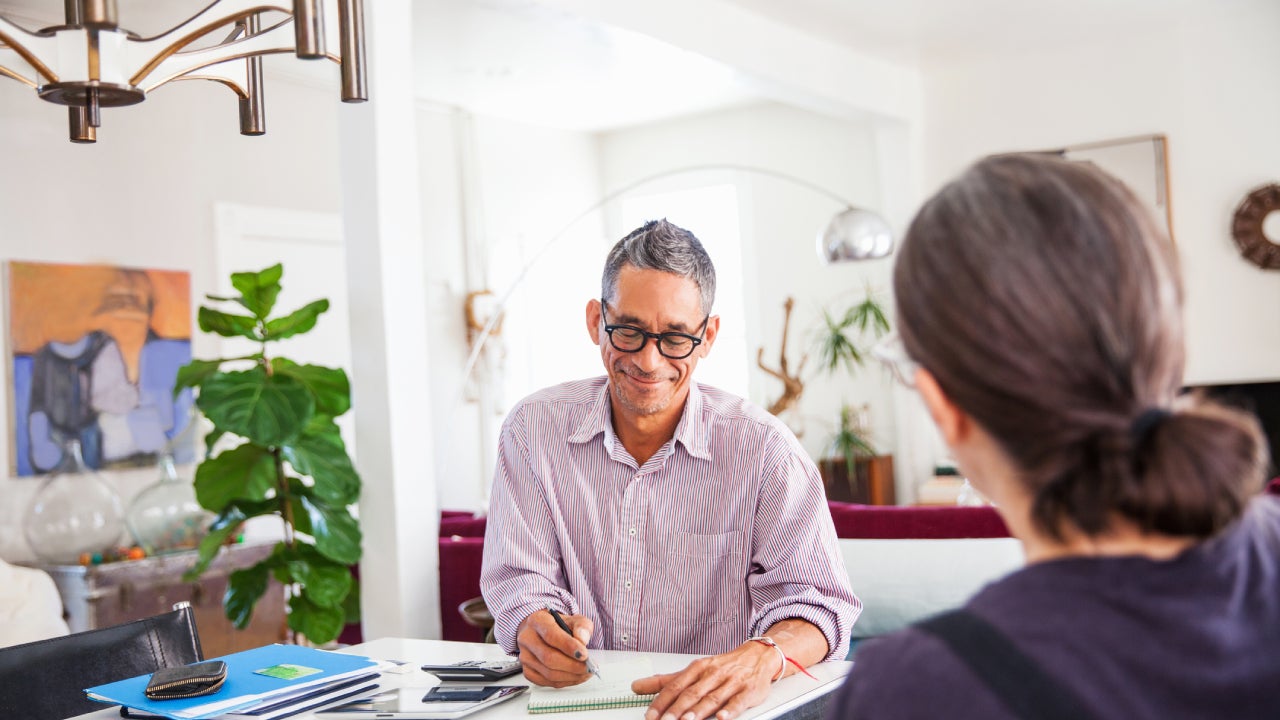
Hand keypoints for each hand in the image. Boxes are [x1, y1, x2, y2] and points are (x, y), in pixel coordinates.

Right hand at [516, 609, 595, 686]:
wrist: (544, 632)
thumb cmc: (559, 626)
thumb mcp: (574, 619)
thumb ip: (582, 626)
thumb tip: (582, 640)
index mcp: (537, 621)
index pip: (551, 635)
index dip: (568, 646)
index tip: (584, 654)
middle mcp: (527, 639)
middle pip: (549, 658)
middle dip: (573, 666)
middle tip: (589, 667)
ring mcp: (525, 657)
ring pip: (548, 673)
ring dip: (571, 676)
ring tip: (586, 673)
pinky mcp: (528, 671)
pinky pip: (547, 682)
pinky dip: (565, 682)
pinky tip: (575, 677)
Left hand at [632, 641, 778, 719]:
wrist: (758, 655)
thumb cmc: (723, 666)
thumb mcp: (694, 670)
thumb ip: (666, 680)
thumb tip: (637, 686)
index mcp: (698, 668)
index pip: (675, 686)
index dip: (661, 701)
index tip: (650, 715)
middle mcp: (713, 674)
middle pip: (691, 693)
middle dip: (677, 709)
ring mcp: (731, 683)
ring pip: (712, 698)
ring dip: (699, 710)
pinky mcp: (748, 691)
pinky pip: (738, 702)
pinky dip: (730, 711)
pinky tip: (722, 718)